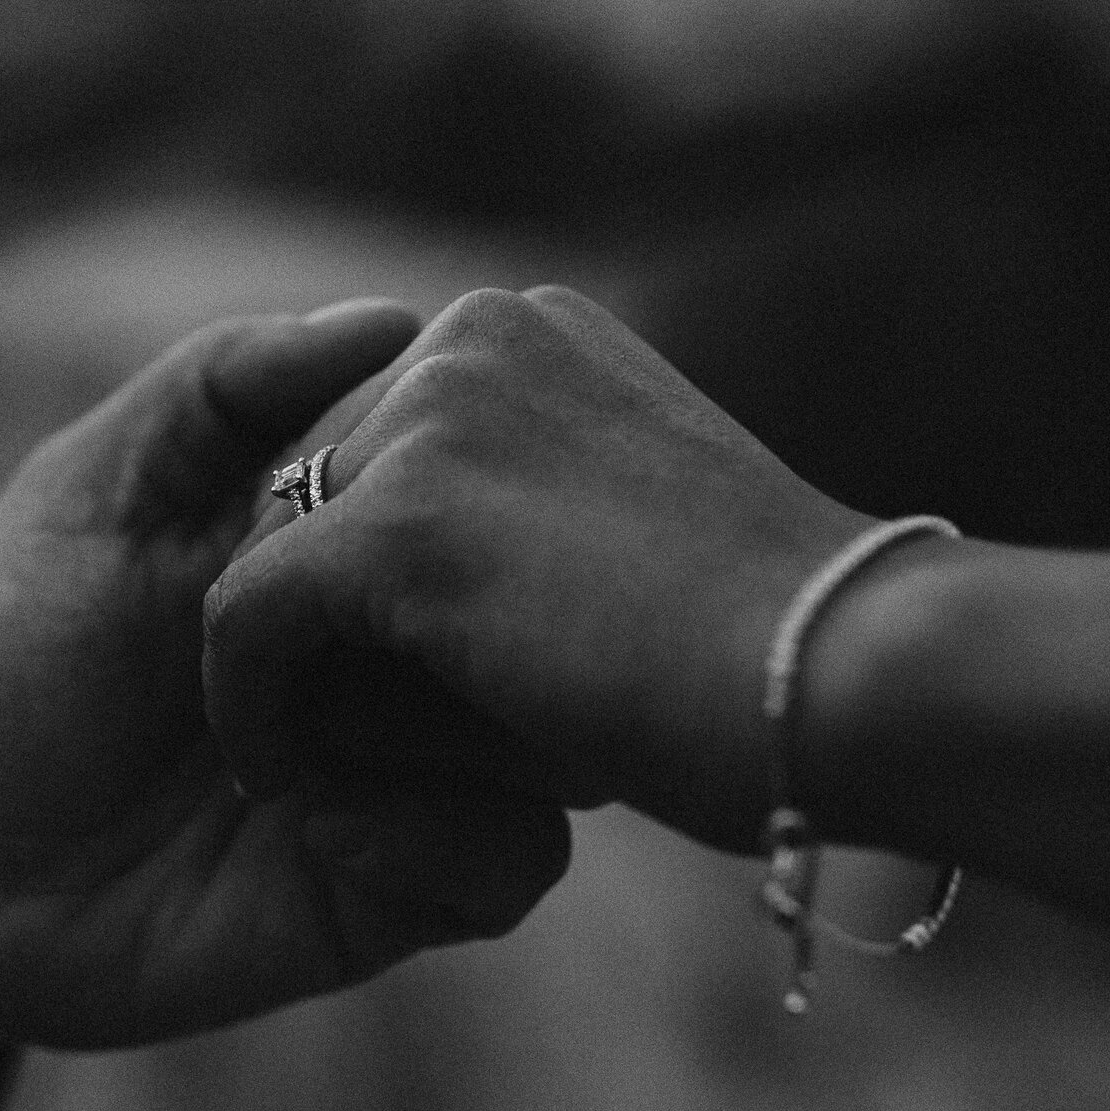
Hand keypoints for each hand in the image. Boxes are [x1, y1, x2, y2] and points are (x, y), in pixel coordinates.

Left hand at [0, 302, 570, 1048]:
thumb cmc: (15, 653)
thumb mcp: (96, 487)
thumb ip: (220, 388)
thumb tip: (395, 317)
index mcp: (352, 547)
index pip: (480, 485)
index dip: (447, 484)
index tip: (375, 501)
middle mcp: (406, 654)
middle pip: (540, 611)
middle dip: (458, 617)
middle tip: (345, 643)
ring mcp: (417, 774)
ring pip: (555, 736)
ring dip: (437, 729)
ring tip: (315, 736)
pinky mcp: (405, 888)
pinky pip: (513, 857)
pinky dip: (424, 832)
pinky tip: (315, 824)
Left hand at [204, 286, 872, 851]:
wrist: (861, 681)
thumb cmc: (775, 644)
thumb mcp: (625, 528)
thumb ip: (520, 501)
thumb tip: (421, 571)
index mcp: (526, 331)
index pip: (365, 441)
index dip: (361, 576)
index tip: (383, 681)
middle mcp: (468, 338)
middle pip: (305, 487)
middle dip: (318, 619)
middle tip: (345, 731)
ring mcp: (431, 417)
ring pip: (274, 552)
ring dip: (292, 665)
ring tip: (324, 758)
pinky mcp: (396, 521)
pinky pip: (249, 617)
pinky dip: (248, 705)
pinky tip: (292, 779)